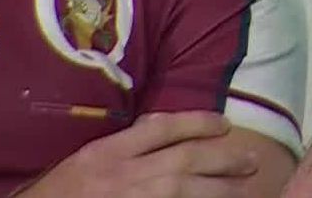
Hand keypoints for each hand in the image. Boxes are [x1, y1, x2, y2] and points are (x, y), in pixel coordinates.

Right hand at [13, 112, 256, 197]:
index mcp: (108, 152)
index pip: (161, 128)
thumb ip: (124, 144)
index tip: (224, 124)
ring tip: (247, 186)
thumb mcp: (87, 160)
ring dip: (222, 188)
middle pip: (185, 159)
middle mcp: (123, 174)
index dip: (198, 122)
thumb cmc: (59, 193)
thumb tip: (161, 126)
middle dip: (224, 158)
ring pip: (187, 189)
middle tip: (252, 160)